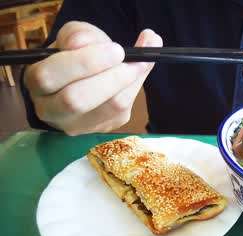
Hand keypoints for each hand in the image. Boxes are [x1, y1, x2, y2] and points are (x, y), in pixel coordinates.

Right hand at [23, 21, 162, 134]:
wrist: (83, 77)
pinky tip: (142, 67)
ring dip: (129, 81)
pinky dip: (137, 86)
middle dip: (108, 76)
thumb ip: (79, 36)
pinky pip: (123, 110)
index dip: (84, 62)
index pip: (50, 77)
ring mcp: (78, 124)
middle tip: (126, 56)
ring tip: (141, 60)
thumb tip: (88, 43)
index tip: (114, 48)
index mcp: (36, 82)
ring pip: (108, 108)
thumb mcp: (73, 37)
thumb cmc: (74, 54)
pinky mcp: (103, 127)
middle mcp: (51, 110)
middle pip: (76, 100)